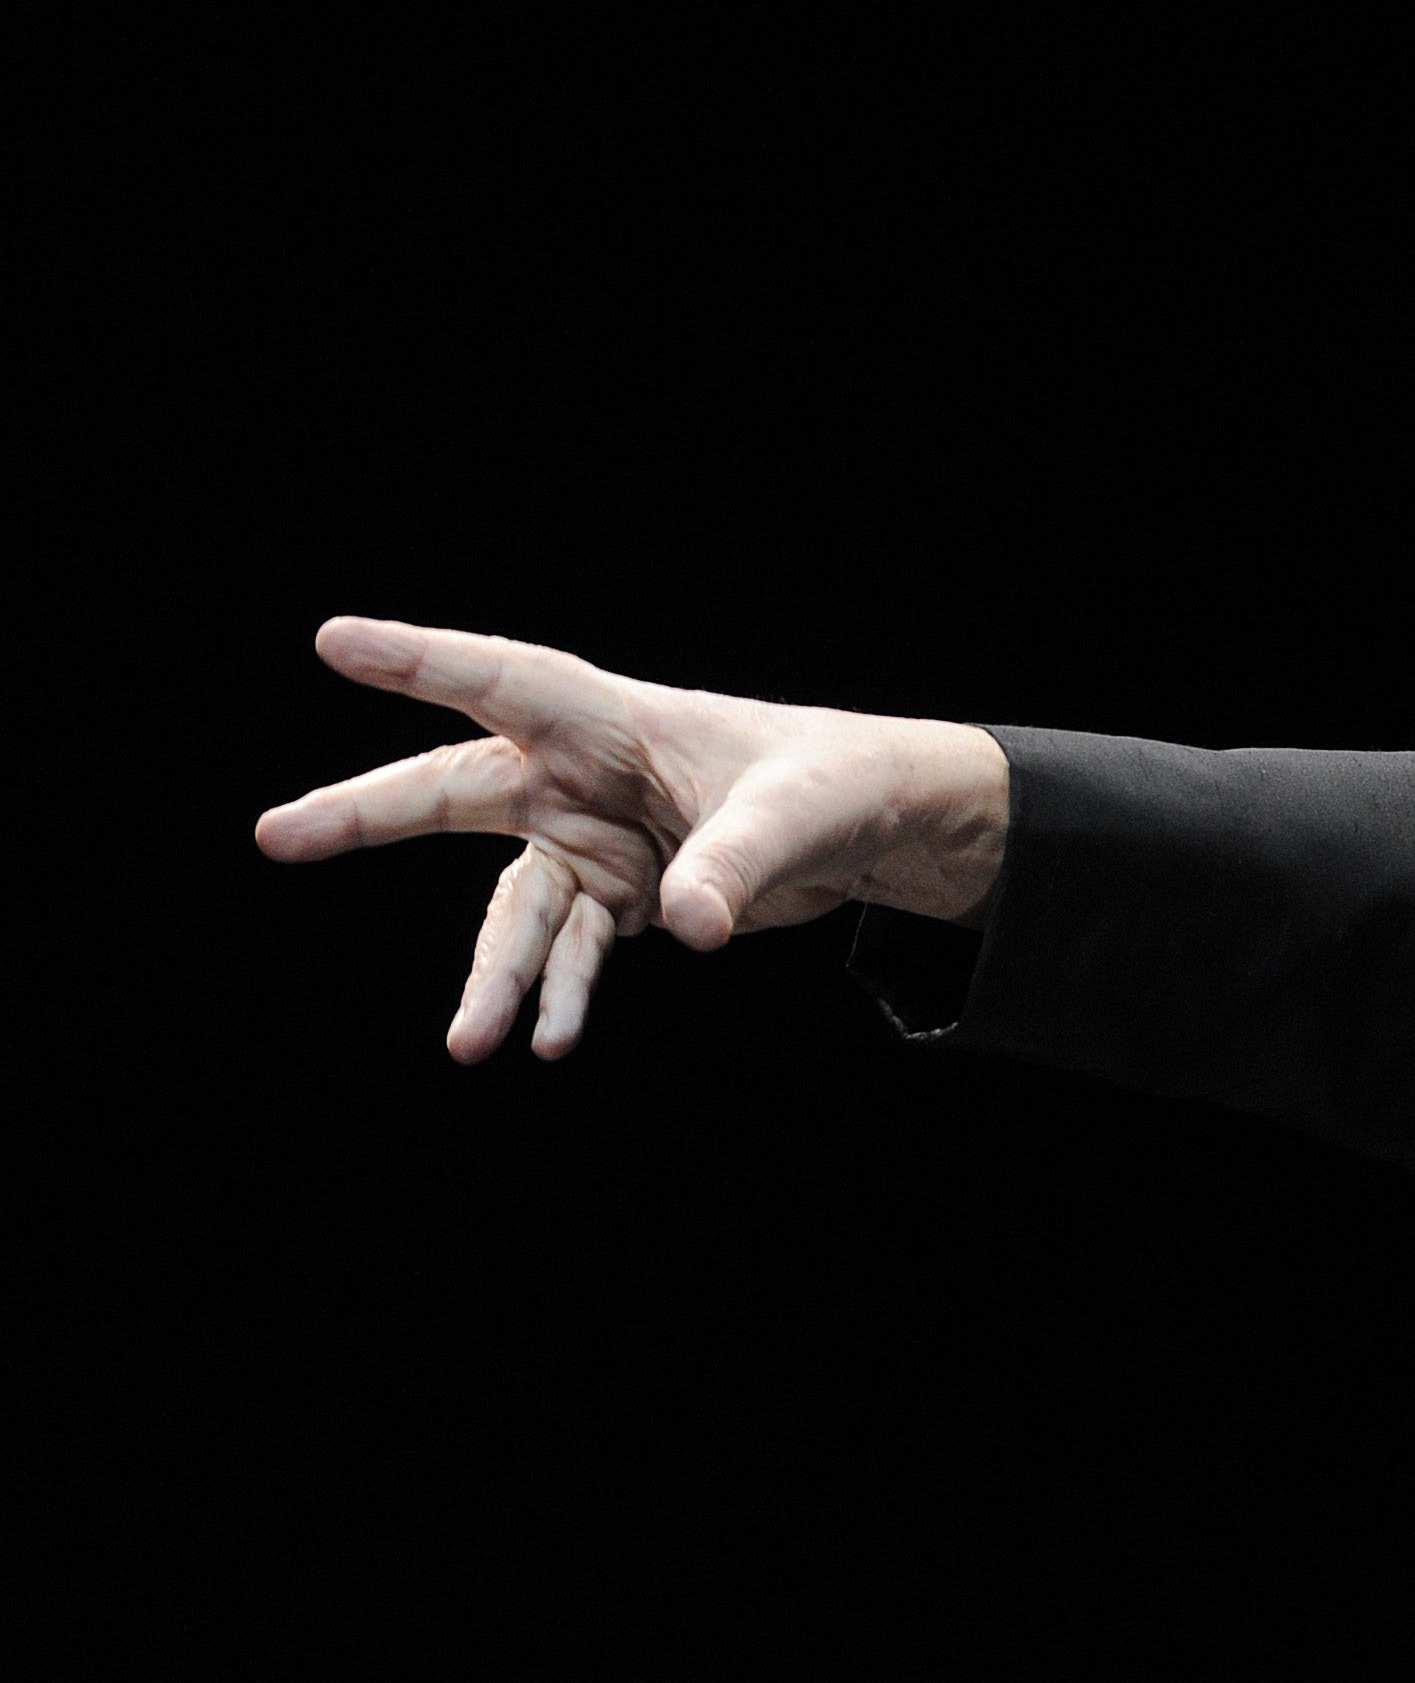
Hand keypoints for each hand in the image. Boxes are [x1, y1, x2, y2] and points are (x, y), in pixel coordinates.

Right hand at [256, 617, 1009, 1062]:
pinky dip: (557, 994)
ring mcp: (591, 839)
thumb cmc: (831, 783)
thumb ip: (733, 865)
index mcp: (616, 720)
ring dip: (493, 975)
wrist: (869, 825)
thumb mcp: (794, 816)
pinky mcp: (617, 895)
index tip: (337, 639)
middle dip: (367, 815)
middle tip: (277, 835)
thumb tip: (690, 926)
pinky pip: (569, 950)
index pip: (506, 679)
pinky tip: (547, 1039)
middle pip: (455, 790)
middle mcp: (582, 777)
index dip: (423, 661)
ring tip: (471, 1043)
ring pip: (512, 906)